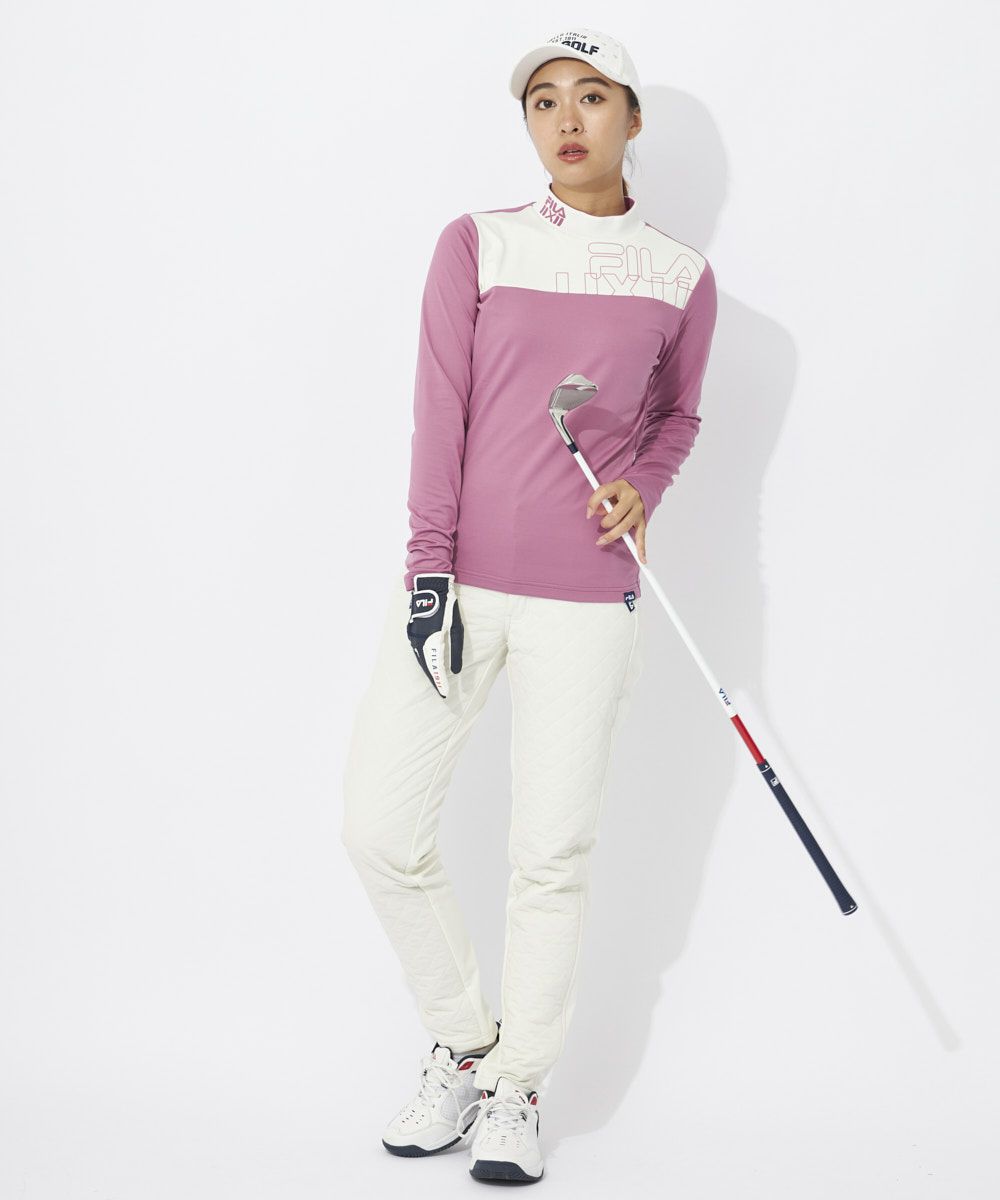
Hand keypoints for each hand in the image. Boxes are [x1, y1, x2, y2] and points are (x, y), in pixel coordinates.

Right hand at [407, 573, 463, 698]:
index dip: (440, 682)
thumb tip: (456, 670)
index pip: (436, 667)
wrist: (430, 586)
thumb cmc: (447, 606)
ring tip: (436, 682)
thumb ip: (456, 649)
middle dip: (434, 680)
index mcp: (432, 640)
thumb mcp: (456, 628)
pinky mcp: (411, 632)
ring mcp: (413, 636)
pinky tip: (428, 665)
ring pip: (420, 659)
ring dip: (428, 671)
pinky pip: (417, 651)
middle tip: (441, 693)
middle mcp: (419, 640)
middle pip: (426, 666)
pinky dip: (424, 661)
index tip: (445, 694)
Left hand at [586, 480, 646, 563]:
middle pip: (616, 514)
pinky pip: (641, 535)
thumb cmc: (621, 490)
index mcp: (620, 486)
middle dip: (605, 523)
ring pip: (625, 526)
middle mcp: (631, 497)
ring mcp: (639, 509)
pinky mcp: (643, 520)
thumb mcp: (609, 489)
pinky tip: (641, 559)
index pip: (604, 492)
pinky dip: (641, 548)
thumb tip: (593, 513)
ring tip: (601, 541)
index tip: (588, 514)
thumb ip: (600, 499)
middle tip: (601, 525)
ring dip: (612, 535)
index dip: (593, 504)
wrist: (641, 486)